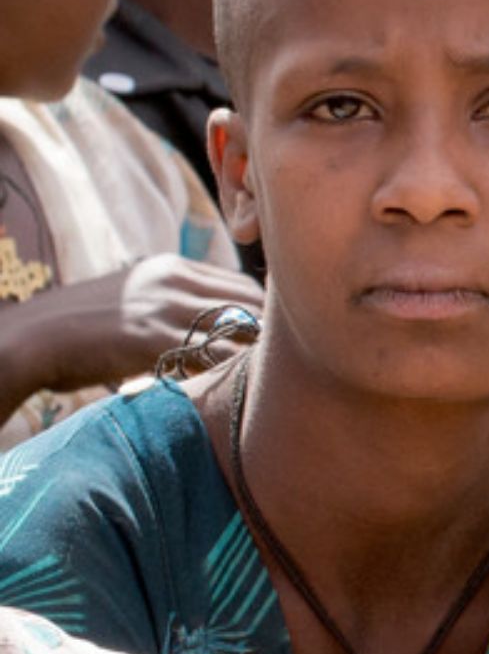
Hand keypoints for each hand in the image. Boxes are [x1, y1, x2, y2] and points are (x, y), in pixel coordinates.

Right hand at [0, 255, 262, 401]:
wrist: (32, 338)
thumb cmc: (85, 328)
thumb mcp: (135, 296)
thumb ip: (177, 300)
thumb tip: (222, 321)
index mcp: (171, 267)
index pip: (241, 283)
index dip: (265, 312)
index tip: (282, 334)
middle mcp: (172, 281)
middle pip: (247, 302)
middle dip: (271, 331)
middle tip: (291, 358)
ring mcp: (161, 307)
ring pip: (235, 326)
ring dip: (257, 351)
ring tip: (275, 375)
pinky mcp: (150, 338)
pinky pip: (208, 354)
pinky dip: (229, 368)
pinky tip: (239, 385)